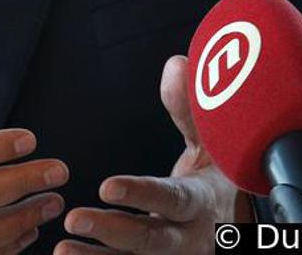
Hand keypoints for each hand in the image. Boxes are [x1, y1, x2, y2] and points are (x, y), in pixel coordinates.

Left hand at [57, 55, 250, 252]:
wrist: (239, 223)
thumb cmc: (217, 175)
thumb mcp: (211, 142)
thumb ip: (188, 108)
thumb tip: (176, 66)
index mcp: (203, 201)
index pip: (171, 198)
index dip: (141, 194)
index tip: (106, 186)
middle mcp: (190, 237)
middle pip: (152, 240)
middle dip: (113, 232)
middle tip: (73, 218)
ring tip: (62, 250)